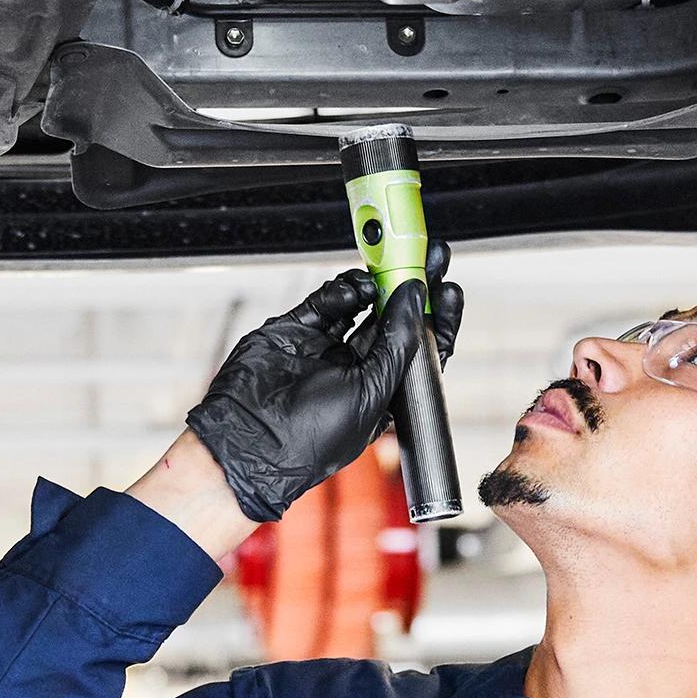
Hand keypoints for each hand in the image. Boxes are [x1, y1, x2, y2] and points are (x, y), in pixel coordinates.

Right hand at [180, 246, 465, 522]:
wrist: (247, 440)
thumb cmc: (310, 439)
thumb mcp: (372, 391)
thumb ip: (397, 342)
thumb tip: (415, 298)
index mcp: (382, 392)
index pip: (420, 349)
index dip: (439, 319)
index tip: (449, 289)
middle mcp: (357, 370)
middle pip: (395, 320)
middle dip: (411, 288)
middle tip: (428, 257)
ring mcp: (326, 350)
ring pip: (361, 306)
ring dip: (376, 286)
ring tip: (384, 274)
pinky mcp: (297, 333)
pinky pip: (327, 303)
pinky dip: (341, 290)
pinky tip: (353, 288)